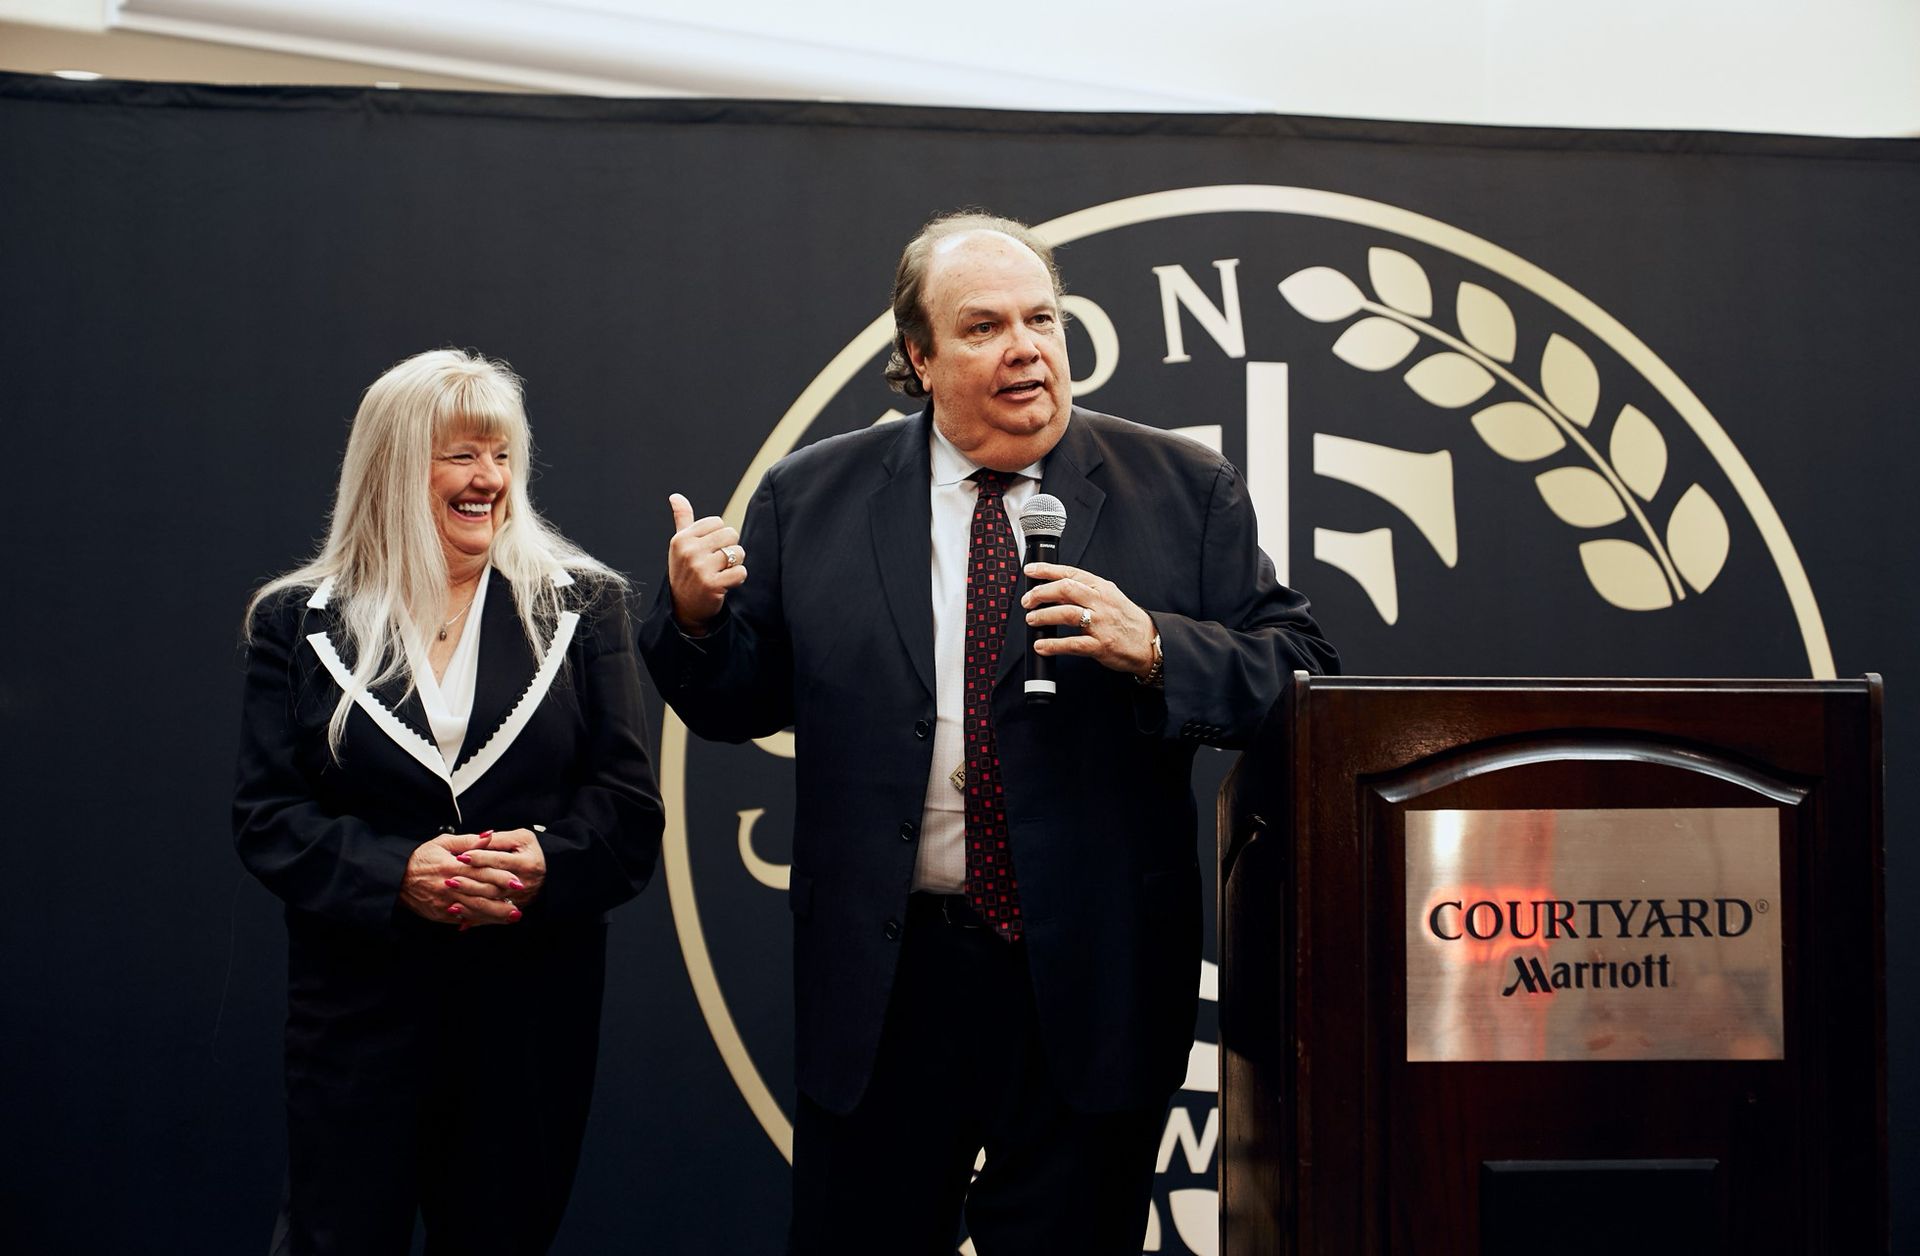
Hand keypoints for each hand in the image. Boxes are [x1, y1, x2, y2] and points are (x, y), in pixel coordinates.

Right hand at [400, 830, 519, 929]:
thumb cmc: (421, 858)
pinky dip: (480, 920)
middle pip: (482, 892)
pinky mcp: (441, 914)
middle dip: (504, 896)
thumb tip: (490, 834)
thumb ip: (468, 841)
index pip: (482, 871)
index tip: (518, 880)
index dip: (502, 876)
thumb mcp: (442, 844)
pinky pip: (464, 918)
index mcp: (452, 866)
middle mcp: (450, 885)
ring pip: (476, 909)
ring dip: (497, 913)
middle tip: (521, 898)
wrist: (396, 879)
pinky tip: (494, 921)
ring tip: (515, 915)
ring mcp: (445, 902)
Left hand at [457, 828, 546, 924]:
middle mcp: (525, 884)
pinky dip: (474, 916)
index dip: (479, 857)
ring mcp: (520, 899)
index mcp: (527, 863)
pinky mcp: (514, 908)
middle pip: (494, 885)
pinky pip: (492, 915)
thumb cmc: (532, 852)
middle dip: (471, 883)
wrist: (550, 873)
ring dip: (470, 902)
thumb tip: (479, 837)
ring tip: (451, 900)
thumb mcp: (521, 838)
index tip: (461, 857)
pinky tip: (459, 914)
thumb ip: (500, 839)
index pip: (500, 860)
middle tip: (450, 880)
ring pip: (491, 903)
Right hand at [666, 493, 746, 632]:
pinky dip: (738, 578)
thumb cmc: (685, 571)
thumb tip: (676, 496)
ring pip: (737, 552)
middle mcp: (689, 551)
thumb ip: (682, 518)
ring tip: (721, 573)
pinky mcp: (712, 585)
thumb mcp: (680, 544)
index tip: (708, 551)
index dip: (719, 537)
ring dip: (735, 564)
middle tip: (717, 563)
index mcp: (682, 538)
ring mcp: (699, 568)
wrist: (684, 607)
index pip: (718, 522)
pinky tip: (726, 584)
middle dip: (730, 549)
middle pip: (731, 534)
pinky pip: (741, 572)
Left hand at [1021, 562, 1157, 677]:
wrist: (1148, 642)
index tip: (1030, 570)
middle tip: (1028, 601)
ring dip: (1044, 616)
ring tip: (1032, 620)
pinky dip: (1053, 645)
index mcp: (1101, 587)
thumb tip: (1053, 591)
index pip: (1071, 572)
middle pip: (1066, 589)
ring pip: (1067, 614)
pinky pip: (1072, 644)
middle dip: (1041, 593)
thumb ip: (1083, 592)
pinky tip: (1042, 646)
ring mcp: (1101, 624)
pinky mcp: (1100, 645)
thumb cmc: (1125, 619)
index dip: (1047, 570)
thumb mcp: (1108, 597)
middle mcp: (1100, 602)